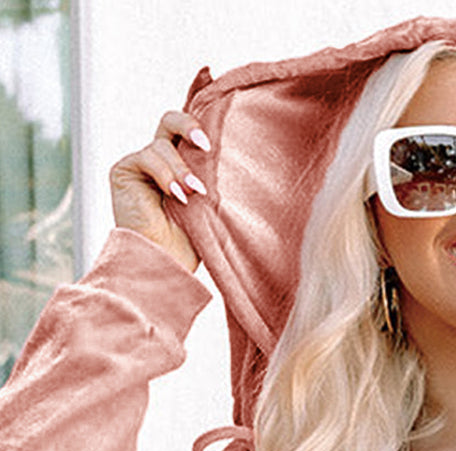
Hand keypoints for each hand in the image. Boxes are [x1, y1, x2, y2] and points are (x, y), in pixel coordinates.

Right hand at [109, 111, 210, 272]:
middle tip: (206, 146)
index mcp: (184, 164)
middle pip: (172, 120)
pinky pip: (147, 155)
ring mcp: (141, 163)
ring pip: (163, 142)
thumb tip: (222, 142)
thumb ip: (211, 170)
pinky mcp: (124, 169)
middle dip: (189, 124)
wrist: (166, 265)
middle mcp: (161, 159)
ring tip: (193, 194)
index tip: (210, 72)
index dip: (196, 95)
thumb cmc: (193, 242)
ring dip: (180, 168)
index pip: (188, 126)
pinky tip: (176, 196)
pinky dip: (165, 173)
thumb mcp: (211, 200)